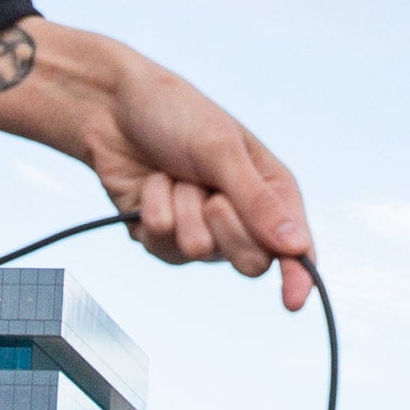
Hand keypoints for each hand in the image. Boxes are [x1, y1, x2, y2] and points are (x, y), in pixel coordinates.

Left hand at [0, 18, 313, 304]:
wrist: (111, 108)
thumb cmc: (175, 113)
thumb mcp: (221, 149)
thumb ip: (257, 201)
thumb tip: (295, 248)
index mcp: (270, 190)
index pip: (296, 245)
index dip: (298, 276)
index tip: (292, 301)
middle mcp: (240, 216)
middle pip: (251, 261)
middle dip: (225, 226)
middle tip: (211, 193)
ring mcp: (201, 230)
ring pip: (199, 251)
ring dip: (180, 207)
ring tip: (173, 174)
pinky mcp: (163, 238)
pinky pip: (162, 247)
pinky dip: (154, 210)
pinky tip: (150, 183)